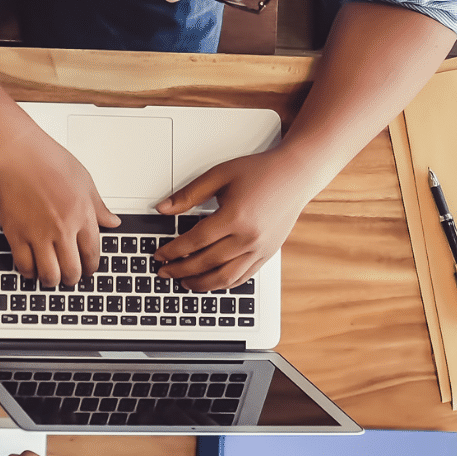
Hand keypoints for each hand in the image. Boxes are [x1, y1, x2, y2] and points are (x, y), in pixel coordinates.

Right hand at [0, 128, 118, 287]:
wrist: (16, 153)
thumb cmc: (47, 160)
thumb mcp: (84, 180)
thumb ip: (98, 206)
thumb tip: (112, 222)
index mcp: (82, 215)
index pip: (92, 253)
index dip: (92, 267)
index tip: (89, 270)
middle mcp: (62, 229)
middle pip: (71, 269)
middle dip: (73, 278)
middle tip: (71, 278)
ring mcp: (38, 234)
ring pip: (48, 273)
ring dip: (51, 280)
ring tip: (51, 278)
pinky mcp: (16, 234)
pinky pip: (24, 264)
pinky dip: (29, 272)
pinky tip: (31, 269)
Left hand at [151, 148, 328, 292]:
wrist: (296, 174)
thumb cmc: (260, 171)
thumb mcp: (220, 175)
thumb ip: (189, 194)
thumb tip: (162, 208)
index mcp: (235, 216)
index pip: (195, 241)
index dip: (173, 251)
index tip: (160, 255)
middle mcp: (249, 236)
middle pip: (207, 263)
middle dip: (181, 270)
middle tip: (164, 272)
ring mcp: (261, 248)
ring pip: (226, 278)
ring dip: (201, 284)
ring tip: (184, 282)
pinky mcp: (269, 253)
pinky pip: (243, 277)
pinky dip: (224, 283)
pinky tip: (210, 281)